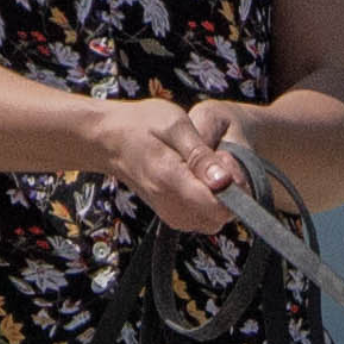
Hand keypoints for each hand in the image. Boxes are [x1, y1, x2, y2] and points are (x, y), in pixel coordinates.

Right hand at [84, 95, 249, 237]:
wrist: (109, 140)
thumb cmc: (142, 124)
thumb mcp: (175, 125)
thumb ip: (201, 156)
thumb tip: (224, 182)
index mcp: (171, 182)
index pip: (222, 207)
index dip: (234, 186)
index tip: (222, 158)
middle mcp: (172, 207)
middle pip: (223, 215)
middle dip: (230, 191)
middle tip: (214, 158)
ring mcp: (172, 216)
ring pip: (216, 219)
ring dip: (220, 197)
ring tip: (202, 167)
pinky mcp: (173, 218)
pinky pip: (205, 218)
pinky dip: (209, 202)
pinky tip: (196, 179)